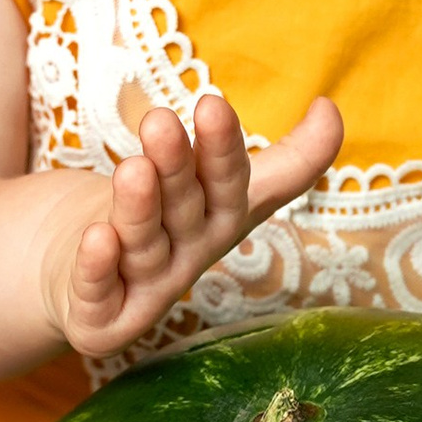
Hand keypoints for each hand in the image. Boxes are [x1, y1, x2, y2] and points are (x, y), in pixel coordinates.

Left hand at [40, 88, 344, 359]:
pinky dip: (98, 268)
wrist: (90, 284)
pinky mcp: (102, 318)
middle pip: (183, 209)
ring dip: (137, 211)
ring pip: (143, 247)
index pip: (228, 183)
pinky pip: (99, 292)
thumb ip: (284, 160)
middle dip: (175, 168)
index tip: (211, 103)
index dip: (222, 148)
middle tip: (160, 124)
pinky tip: (97, 237)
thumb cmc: (165, 220)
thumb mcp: (221, 186)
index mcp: (219, 218)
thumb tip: (331, 108)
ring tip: (132, 170)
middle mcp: (186, 253)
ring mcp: (145, 288)